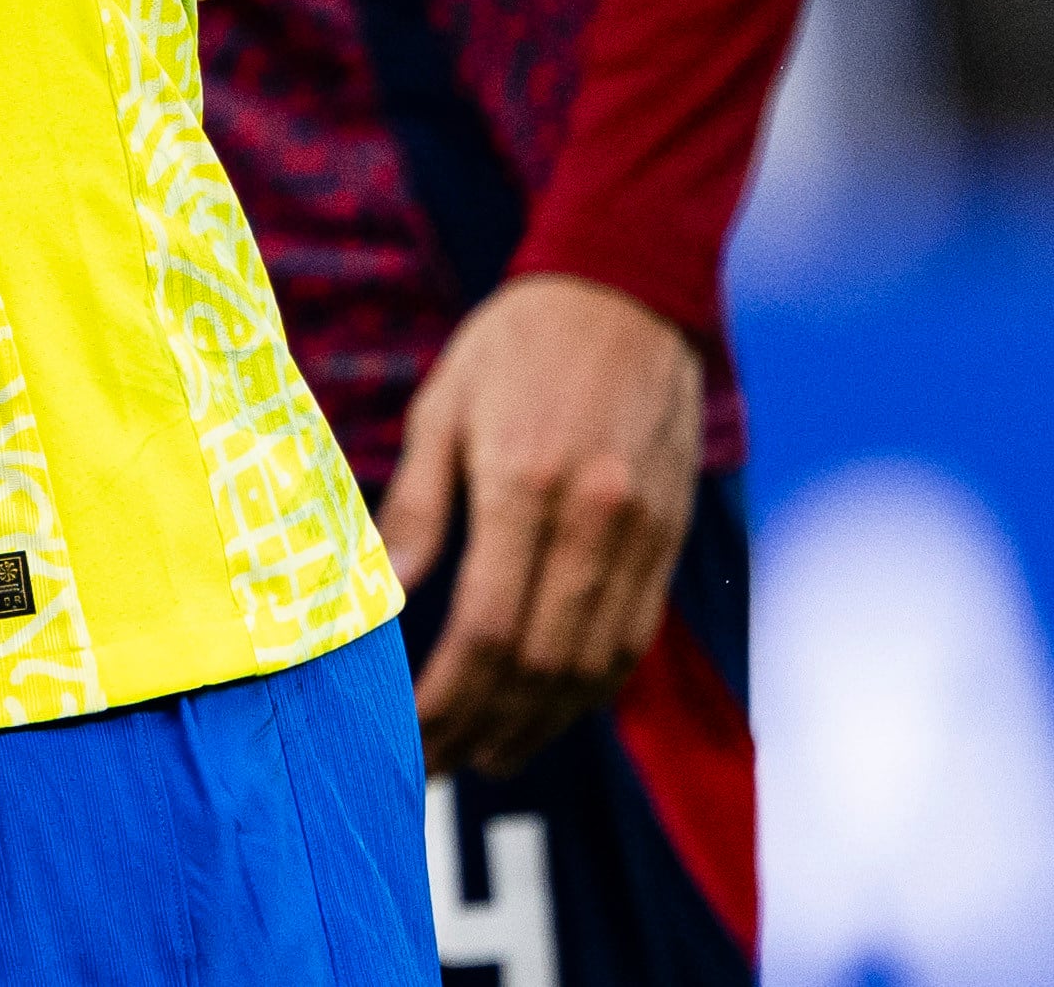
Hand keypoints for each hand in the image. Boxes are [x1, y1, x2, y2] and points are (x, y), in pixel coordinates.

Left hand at [374, 273, 704, 778]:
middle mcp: (597, 519)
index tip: (408, 731)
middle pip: (542, 666)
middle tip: (436, 763)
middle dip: (484, 727)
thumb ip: (416, 507)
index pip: (490, 631)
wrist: (629, 288)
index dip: (448, 698)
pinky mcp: (672, 537)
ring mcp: (645, 534)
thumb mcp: (444, 406)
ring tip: (485, 753)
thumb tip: (381, 596)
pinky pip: (633, 638)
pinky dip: (588, 687)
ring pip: (595, 667)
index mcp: (529, 484)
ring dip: (540, 724)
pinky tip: (548, 707)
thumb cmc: (518, 342)